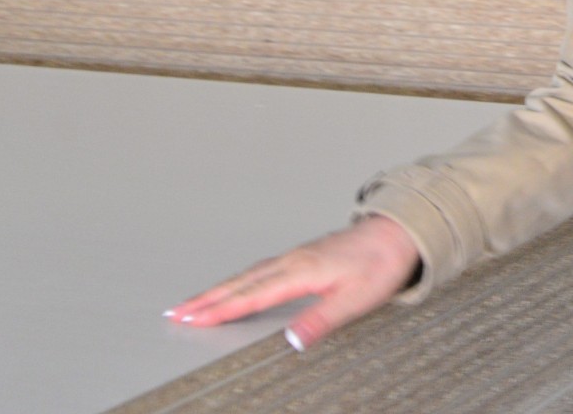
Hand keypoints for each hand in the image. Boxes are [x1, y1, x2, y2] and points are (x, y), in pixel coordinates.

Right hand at [164, 215, 421, 349]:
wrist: (397, 233)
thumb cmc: (379, 264)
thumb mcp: (356, 299)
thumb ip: (322, 320)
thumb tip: (291, 340)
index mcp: (300, 272)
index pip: (251, 296)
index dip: (220, 310)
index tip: (192, 320)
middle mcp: (292, 261)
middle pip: (240, 283)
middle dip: (206, 299)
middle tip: (176, 313)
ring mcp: (296, 256)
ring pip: (247, 275)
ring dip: (219, 289)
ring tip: (195, 304)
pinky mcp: (302, 256)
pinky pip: (260, 269)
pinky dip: (239, 280)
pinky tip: (236, 287)